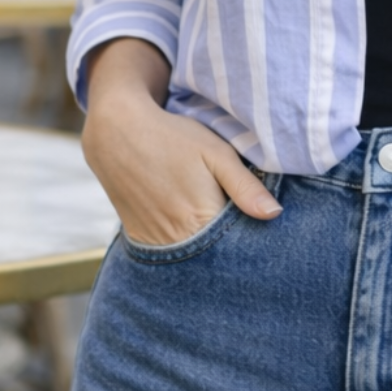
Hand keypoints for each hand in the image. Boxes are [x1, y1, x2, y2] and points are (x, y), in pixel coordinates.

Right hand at [82, 39, 280, 246]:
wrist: (117, 133)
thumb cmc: (173, 138)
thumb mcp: (216, 153)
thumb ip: (245, 186)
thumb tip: (274, 215)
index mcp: (203, 218)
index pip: (239, 244)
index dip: (252, 237)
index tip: (261, 228)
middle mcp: (178, 238)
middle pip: (216, 255)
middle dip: (231, 246)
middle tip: (236, 221)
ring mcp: (156, 242)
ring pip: (193, 257)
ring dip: (206, 247)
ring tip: (209, 220)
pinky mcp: (140, 239)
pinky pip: (168, 252)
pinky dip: (183, 244)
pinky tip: (189, 225)